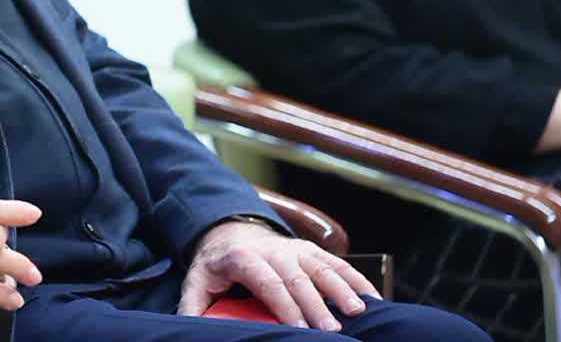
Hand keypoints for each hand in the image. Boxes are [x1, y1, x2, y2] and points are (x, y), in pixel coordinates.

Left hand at [177, 220, 377, 330]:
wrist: (230, 230)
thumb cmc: (217, 264)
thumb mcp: (198, 280)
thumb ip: (193, 305)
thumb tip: (189, 329)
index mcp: (244, 259)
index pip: (268, 283)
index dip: (285, 305)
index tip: (300, 328)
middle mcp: (273, 250)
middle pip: (298, 278)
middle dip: (316, 305)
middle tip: (333, 331)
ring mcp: (294, 248)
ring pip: (321, 267)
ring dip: (341, 289)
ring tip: (358, 312)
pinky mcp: (310, 250)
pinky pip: (336, 262)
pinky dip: (355, 277)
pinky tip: (372, 298)